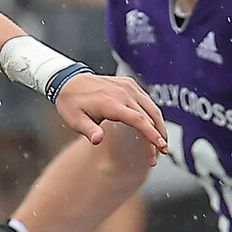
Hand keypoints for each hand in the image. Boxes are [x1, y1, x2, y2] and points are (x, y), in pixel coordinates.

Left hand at [53, 72, 169, 153]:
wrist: (69, 81)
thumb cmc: (71, 102)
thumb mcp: (74, 119)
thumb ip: (88, 130)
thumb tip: (97, 139)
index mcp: (111, 103)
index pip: (138, 119)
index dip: (151, 134)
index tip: (160, 145)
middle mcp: (123, 93)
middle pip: (150, 115)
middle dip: (159, 134)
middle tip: (162, 151)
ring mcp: (128, 87)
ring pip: (151, 107)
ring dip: (159, 124)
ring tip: (161, 141)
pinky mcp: (129, 84)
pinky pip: (146, 99)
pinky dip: (153, 113)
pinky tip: (153, 125)